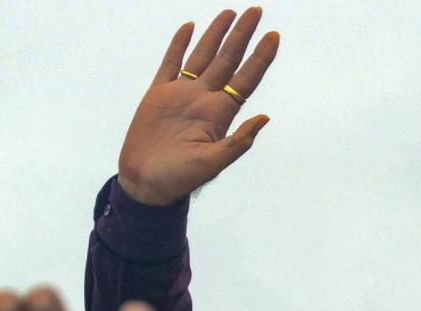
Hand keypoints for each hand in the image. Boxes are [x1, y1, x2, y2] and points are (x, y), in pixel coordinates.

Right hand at [117, 8, 279, 205]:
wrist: (146, 182)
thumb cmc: (180, 178)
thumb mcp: (212, 163)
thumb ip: (238, 141)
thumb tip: (265, 118)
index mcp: (220, 113)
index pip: (247, 78)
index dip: (260, 57)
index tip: (274, 35)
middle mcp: (205, 99)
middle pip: (228, 59)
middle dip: (242, 35)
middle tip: (257, 11)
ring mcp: (182, 94)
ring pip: (203, 56)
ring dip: (216, 34)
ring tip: (230, 13)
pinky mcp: (158, 93)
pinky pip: (171, 63)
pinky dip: (179, 45)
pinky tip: (190, 28)